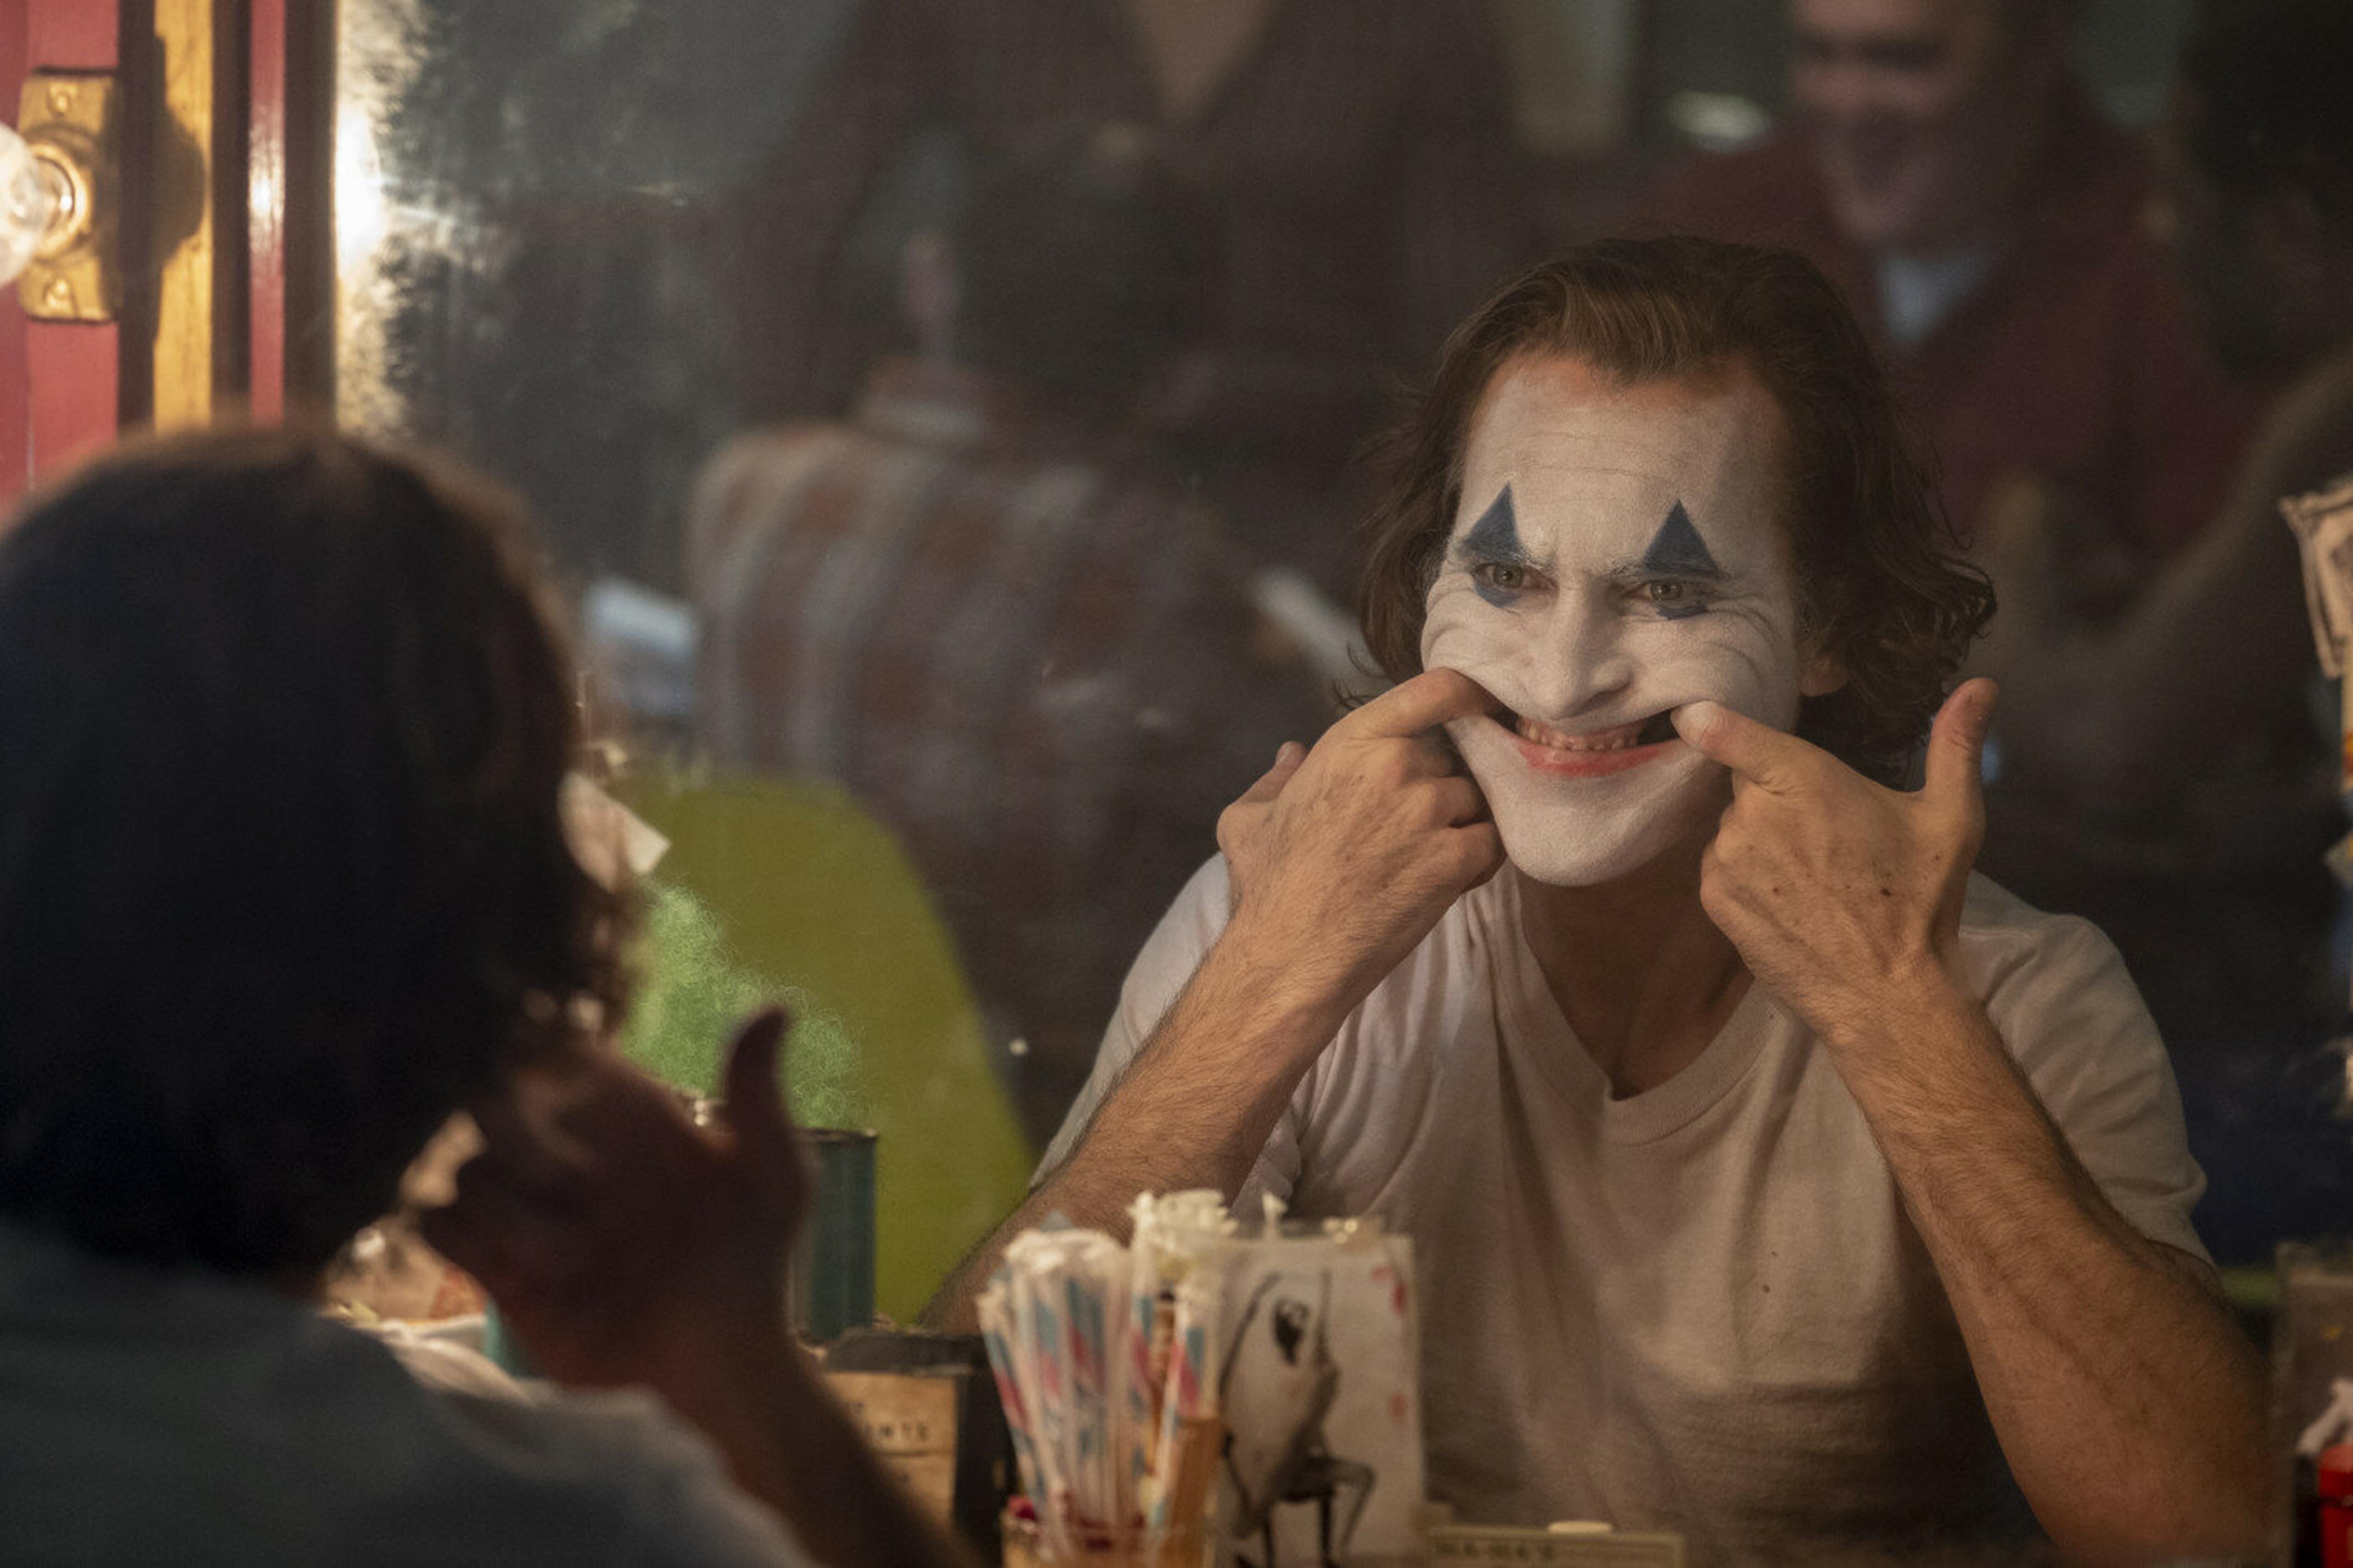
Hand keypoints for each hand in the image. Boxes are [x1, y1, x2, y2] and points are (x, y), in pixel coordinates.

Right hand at [421, 1009, 809, 1390]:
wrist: (718, 1364)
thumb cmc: (753, 1264)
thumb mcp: (773, 1177)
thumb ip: (756, 1094)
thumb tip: (777, 1005)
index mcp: (626, 1111)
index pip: (556, 1048)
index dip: (543, 1051)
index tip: (564, 1083)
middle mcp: (566, 1147)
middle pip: (491, 1098)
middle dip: (520, 1131)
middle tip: (576, 1182)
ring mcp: (526, 1205)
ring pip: (464, 1166)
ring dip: (508, 1208)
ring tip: (574, 1258)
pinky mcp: (495, 1263)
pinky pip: (437, 1222)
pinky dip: (464, 1236)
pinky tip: (519, 1268)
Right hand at [1215, 668, 1502, 1006]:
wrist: (1289, 956)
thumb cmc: (1266, 887)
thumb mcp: (1248, 819)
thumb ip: (1276, 778)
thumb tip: (1292, 753)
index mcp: (1352, 742)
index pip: (1433, 690)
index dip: (1471, 689)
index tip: (1488, 698)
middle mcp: (1397, 766)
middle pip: (1455, 757)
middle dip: (1445, 784)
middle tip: (1421, 823)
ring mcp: (1429, 812)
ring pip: (1477, 801)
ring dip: (1465, 824)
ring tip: (1432, 857)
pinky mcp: (1454, 860)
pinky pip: (1494, 843)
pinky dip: (1481, 859)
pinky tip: (1453, 879)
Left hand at [1672, 681, 1997, 1049]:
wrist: (1886, 994)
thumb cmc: (1921, 901)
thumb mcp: (1951, 818)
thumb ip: (1955, 744)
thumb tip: (1982, 683)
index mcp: (1804, 779)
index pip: (1731, 734)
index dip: (1708, 721)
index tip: (1690, 712)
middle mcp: (1753, 814)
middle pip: (1746, 784)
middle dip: (1776, 796)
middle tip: (1825, 831)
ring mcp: (1727, 859)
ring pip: (1733, 827)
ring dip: (1760, 837)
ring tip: (1812, 873)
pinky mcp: (1714, 900)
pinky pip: (1721, 867)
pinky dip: (1745, 874)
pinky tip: (1788, 897)